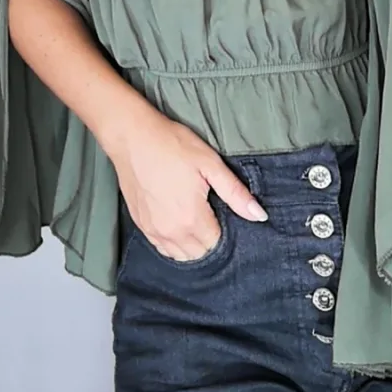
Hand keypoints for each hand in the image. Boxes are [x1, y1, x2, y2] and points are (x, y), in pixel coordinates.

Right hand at [111, 113, 267, 260]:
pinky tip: (179, 223)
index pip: (217, 244)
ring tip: (197, 219)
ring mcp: (153, 230)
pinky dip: (173, 243)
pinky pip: (161, 247)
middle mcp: (171, 232)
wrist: (132, 136)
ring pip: (180, 255)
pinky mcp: (141, 224)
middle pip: (199, 253)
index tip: (225, 214)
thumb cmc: (172, 145)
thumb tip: (259, 216)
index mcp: (191, 218)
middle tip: (213, 214)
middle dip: (210, 240)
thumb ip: (235, 193)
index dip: (226, 231)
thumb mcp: (210, 164)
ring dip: (192, 245)